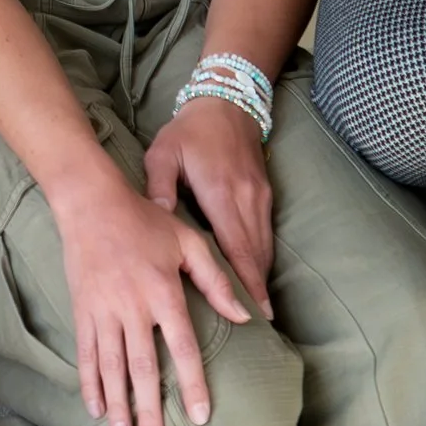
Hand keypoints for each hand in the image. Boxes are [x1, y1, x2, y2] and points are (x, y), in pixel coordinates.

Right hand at [53, 159, 252, 425]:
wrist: (90, 202)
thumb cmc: (145, 220)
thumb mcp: (189, 241)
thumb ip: (217, 280)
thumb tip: (246, 315)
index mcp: (163, 292)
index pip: (182, 347)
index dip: (193, 384)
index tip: (201, 415)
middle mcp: (133, 307)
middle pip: (142, 368)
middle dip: (149, 409)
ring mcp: (103, 311)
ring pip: (111, 367)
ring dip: (118, 405)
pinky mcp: (82, 310)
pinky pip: (86, 353)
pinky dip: (89, 382)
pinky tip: (95, 408)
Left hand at [144, 98, 273, 318]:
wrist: (227, 102)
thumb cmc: (189, 131)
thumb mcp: (163, 154)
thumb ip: (160, 188)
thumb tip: (159, 219)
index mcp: (220, 193)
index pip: (236, 247)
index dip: (245, 281)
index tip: (253, 311)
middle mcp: (246, 199)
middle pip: (255, 254)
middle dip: (257, 289)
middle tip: (258, 323)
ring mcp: (259, 197)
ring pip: (264, 245)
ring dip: (261, 276)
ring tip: (259, 308)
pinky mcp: (265, 193)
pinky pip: (266, 233)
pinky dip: (262, 256)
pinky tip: (256, 274)